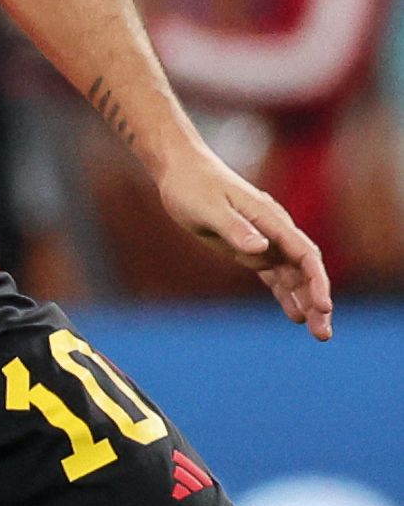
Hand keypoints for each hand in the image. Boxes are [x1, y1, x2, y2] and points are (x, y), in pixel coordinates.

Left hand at [156, 147, 334, 339]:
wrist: (181, 171)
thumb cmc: (193, 187)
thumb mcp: (209, 208)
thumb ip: (235, 229)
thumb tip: (261, 248)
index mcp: (270, 220)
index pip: (304, 254)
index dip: (316, 281)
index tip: (323, 306)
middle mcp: (274, 231)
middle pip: (305, 270)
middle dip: (317, 300)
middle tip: (324, 334)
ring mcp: (264, 240)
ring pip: (292, 276)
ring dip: (306, 302)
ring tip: (318, 332)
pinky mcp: (248, 247)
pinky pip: (274, 275)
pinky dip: (285, 294)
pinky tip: (295, 315)